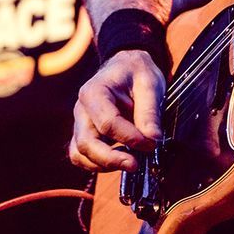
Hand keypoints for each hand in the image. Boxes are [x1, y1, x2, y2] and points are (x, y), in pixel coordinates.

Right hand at [68, 48, 165, 173]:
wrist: (127, 68)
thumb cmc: (136, 72)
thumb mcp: (149, 84)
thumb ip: (149, 112)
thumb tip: (153, 139)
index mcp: (94, 91)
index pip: (107, 123)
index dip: (129, 138)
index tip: (150, 143)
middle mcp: (82, 109)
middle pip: (86, 143)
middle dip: (111, 158)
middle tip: (135, 164)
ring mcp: (80, 123)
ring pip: (80, 154)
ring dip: (104, 164)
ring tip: (130, 162)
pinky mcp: (85, 134)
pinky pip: (82, 157)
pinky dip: (98, 165)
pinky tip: (120, 160)